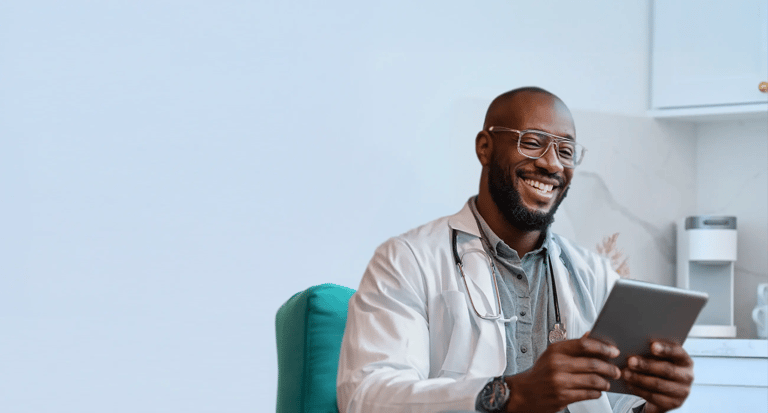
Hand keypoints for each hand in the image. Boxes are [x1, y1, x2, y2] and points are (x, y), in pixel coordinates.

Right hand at [504, 333, 620, 412]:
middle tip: (616, 371)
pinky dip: (596, 393)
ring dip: (605, 382)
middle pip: (593, 363)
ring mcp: (559, 381)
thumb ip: (573, 347)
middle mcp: (557, 364)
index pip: (584, 344)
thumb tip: (591, 335)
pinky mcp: (562, 396)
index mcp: (555, 351)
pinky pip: (588, 393)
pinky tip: (597, 391)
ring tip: (607, 383)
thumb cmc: (540, 374)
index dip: (603, 347)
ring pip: (593, 380)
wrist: (523, 393)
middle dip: (609, 368)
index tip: (613, 351)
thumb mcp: (552, 355)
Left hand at [623, 341, 693, 412]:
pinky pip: (653, 396)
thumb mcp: (661, 359)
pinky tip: (629, 384)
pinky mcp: (673, 403)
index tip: (652, 346)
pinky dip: (639, 389)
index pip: (678, 352)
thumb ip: (653, 353)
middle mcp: (687, 376)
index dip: (666, 349)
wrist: (666, 392)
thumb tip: (634, 347)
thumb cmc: (660, 368)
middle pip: (666, 369)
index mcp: (685, 360)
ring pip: (658, 384)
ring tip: (626, 373)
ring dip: (639, 378)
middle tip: (630, 361)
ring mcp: (682, 392)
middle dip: (646, 365)